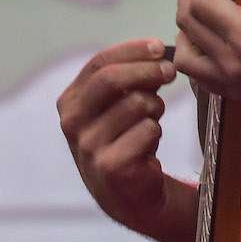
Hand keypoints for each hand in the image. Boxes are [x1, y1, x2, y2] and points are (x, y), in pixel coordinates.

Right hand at [57, 37, 179, 235]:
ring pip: (136, 105)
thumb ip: (129, 78)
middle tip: (170, 71)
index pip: (99, 63)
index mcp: (70, 101)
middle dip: (147, 70)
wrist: (127, 195)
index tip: (159, 47)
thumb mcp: (117, 105)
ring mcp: (89, 147)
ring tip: (152, 119)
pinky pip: (148, 130)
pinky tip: (149, 145)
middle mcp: (72, 123)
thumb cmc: (124, 139)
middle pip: (111, 79)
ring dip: (155, 107)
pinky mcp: (111, 167)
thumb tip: (157, 50)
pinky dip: (155, 132)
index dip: (132, 51)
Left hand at [174, 0, 240, 113]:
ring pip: (185, 56)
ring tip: (208, 9)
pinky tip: (213, 38)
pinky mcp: (236, 95)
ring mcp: (232, 84)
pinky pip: (198, 77)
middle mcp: (233, 65)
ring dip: (189, 28)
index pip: (203, 4)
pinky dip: (197, 55)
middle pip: (187, 25)